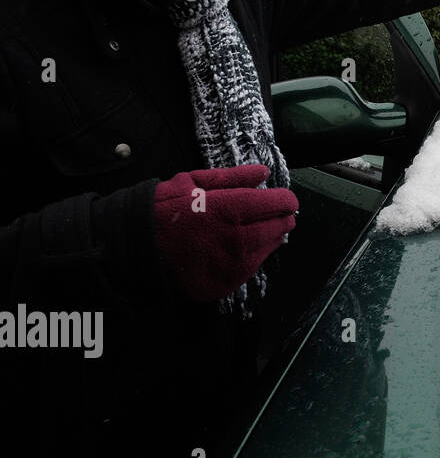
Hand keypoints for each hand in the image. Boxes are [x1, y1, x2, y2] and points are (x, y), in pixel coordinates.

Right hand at [153, 164, 297, 302]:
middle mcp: (238, 240)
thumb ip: (234, 177)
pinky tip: (238, 249)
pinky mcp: (226, 284)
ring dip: (268, 237)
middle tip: (271, 214)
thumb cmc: (166, 209)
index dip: (285, 199)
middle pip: (281, 227)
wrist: (137, 246)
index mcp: (231, 210)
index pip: (281, 204)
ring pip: (269, 248)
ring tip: (251, 229)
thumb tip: (263, 173)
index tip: (282, 199)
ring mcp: (233, 266)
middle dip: (281, 217)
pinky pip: (252, 268)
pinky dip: (251, 257)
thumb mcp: (195, 182)